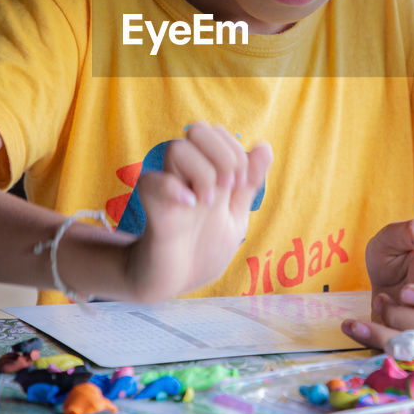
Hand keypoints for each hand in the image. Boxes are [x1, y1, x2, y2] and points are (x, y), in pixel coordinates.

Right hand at [125, 122, 270, 302]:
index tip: (241, 185)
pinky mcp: (153, 210)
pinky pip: (150, 181)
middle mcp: (185, 174)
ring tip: (208, 202)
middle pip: (198, 130)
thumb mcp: (235, 215)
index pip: (217, 133)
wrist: (178, 283)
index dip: (235, 151)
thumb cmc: (204, 248)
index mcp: (206, 172)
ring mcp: (168, 189)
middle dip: (224, 155)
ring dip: (203, 172)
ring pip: (176, 148)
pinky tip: (190, 204)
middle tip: (229, 188)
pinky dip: (173, 188)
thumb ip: (248, 183)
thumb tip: (264, 147)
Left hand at [341, 218, 413, 349]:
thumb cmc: (397, 253)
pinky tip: (350, 326)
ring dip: (385, 330)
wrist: (387, 273)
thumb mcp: (394, 236)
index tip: (406, 290)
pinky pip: (392, 351)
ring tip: (373, 305)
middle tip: (382, 297)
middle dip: (401, 315)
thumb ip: (409, 230)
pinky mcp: (402, 338)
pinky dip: (368, 339)